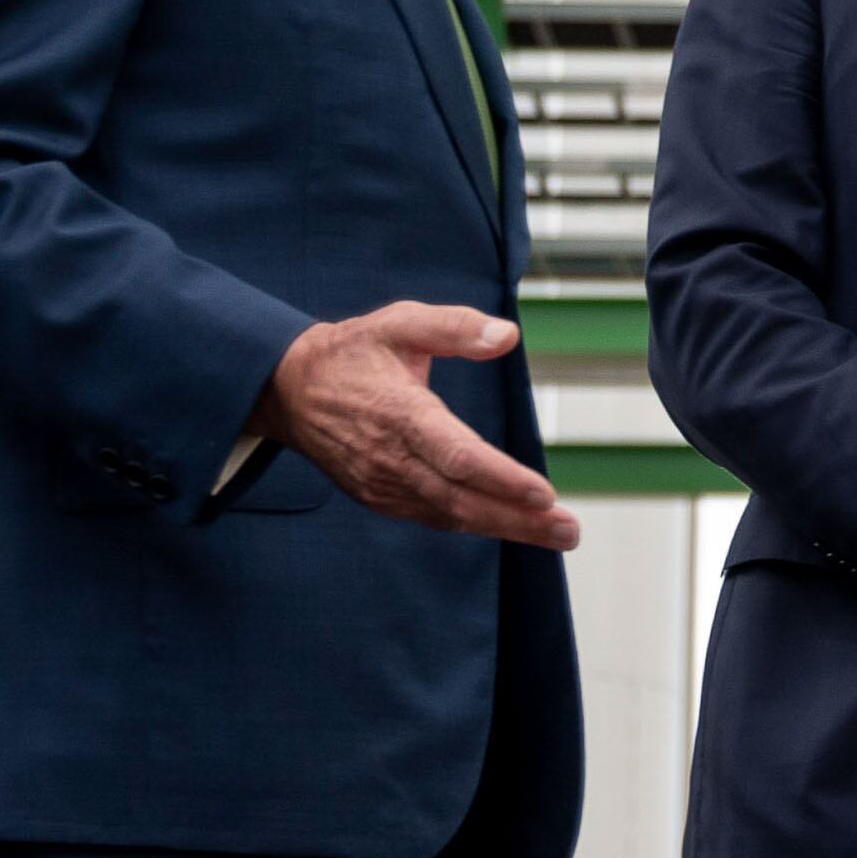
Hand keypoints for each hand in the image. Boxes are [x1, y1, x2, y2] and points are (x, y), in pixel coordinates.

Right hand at [256, 304, 586, 548]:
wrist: (289, 391)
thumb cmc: (353, 353)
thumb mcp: (400, 323)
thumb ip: (454, 327)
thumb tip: (507, 336)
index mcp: (400, 412)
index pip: (458, 455)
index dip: (501, 478)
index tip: (544, 493)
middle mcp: (392, 458)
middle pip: (462, 498)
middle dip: (519, 519)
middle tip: (568, 530)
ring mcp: (384, 484)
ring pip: (451, 515)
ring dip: (506, 528)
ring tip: (557, 534)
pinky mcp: (380, 498)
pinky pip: (434, 517)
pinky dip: (475, 524)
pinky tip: (513, 525)